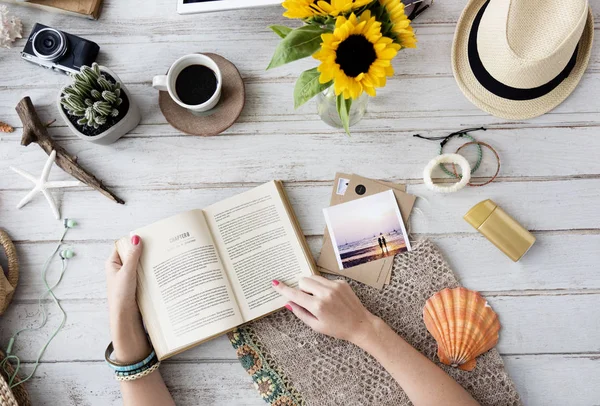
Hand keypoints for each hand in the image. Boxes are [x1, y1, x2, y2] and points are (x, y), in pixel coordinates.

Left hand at [105, 235, 149, 362]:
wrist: (125, 318)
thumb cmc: (120, 296)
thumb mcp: (127, 272)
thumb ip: (132, 255)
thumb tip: (136, 238)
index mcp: (112, 263)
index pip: (123, 246)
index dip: (133, 241)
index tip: (147, 236)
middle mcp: (120, 269)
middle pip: (133, 254)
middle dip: (145, 251)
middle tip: (159, 245)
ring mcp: (128, 277)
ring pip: (140, 264)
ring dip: (149, 262)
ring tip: (162, 256)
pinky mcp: (136, 285)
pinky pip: (145, 274)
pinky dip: (152, 271)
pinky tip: (161, 269)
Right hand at [272, 275, 379, 344]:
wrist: (360, 324)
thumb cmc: (337, 328)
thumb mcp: (316, 326)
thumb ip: (300, 312)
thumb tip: (288, 302)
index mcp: (317, 306)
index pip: (295, 294)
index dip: (283, 289)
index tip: (275, 283)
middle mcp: (325, 293)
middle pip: (303, 280)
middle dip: (301, 288)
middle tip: (307, 299)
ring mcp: (334, 286)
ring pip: (313, 277)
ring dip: (311, 285)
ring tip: (319, 298)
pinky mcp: (341, 282)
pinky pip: (325, 279)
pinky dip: (323, 286)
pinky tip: (330, 297)